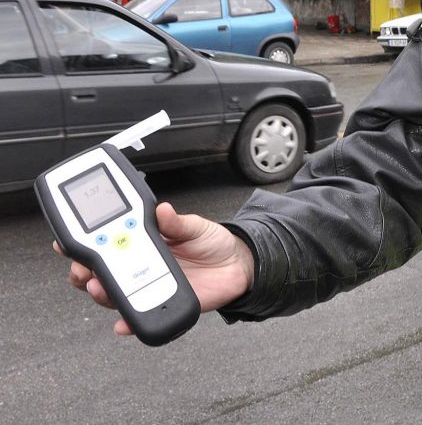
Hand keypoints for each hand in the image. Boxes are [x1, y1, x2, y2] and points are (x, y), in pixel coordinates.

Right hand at [62, 202, 253, 336]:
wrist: (240, 265)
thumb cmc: (213, 243)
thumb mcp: (196, 226)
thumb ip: (177, 222)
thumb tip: (162, 211)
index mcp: (144, 243)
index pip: (108, 245)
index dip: (85, 245)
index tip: (67, 244)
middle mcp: (141, 267)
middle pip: (101, 274)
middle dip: (84, 273)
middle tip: (83, 270)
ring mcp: (149, 288)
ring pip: (114, 296)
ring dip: (102, 294)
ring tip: (99, 288)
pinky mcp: (162, 305)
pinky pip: (139, 318)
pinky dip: (129, 323)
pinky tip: (123, 324)